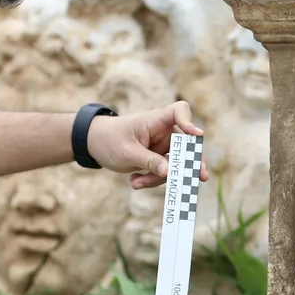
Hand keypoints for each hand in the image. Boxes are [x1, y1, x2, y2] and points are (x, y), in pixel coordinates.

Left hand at [86, 101, 209, 189]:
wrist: (94, 144)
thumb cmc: (108, 140)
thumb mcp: (127, 153)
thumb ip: (149, 161)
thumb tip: (170, 172)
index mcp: (155, 120)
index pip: (178, 111)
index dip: (189, 121)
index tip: (196, 135)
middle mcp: (163, 131)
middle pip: (187, 144)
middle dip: (191, 162)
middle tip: (200, 178)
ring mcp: (162, 145)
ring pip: (175, 164)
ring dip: (159, 177)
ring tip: (136, 183)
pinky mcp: (158, 158)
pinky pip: (165, 171)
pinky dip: (152, 179)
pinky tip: (136, 181)